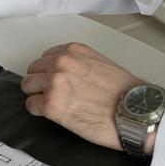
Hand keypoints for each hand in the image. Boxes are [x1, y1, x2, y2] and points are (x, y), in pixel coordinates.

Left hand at [20, 43, 153, 153]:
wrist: (136, 112)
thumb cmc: (125, 93)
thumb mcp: (100, 64)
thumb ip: (78, 64)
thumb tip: (66, 75)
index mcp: (73, 50)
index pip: (46, 57)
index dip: (50, 72)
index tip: (57, 81)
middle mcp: (61, 62)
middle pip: (33, 70)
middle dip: (41, 83)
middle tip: (56, 95)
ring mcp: (54, 82)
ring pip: (28, 86)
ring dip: (38, 95)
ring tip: (56, 105)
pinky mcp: (51, 104)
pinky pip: (31, 105)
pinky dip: (39, 111)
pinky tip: (56, 115)